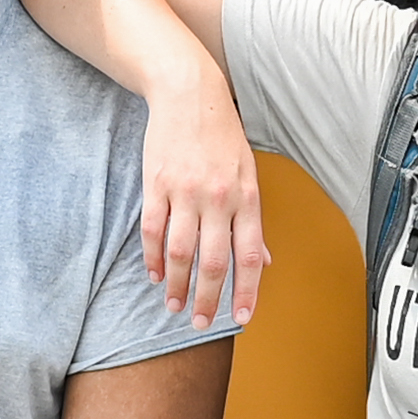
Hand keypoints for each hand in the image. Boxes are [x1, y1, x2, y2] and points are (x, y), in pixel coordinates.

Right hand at [133, 71, 271, 330]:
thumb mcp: (249, 176)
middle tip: (200, 323)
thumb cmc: (223, 138)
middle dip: (208, 299)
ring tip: (173, 305)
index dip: (247, 291)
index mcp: (247, 198)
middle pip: (214, 261)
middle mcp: (218, 198)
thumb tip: (265, 261)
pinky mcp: (156, 184)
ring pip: (180, 252)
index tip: (241, 318)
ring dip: (176, 285)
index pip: (250, 256)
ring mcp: (185, 192)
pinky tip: (154, 275)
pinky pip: (153, 230)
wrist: (190, 95)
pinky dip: (152, 257)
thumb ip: (253, 221)